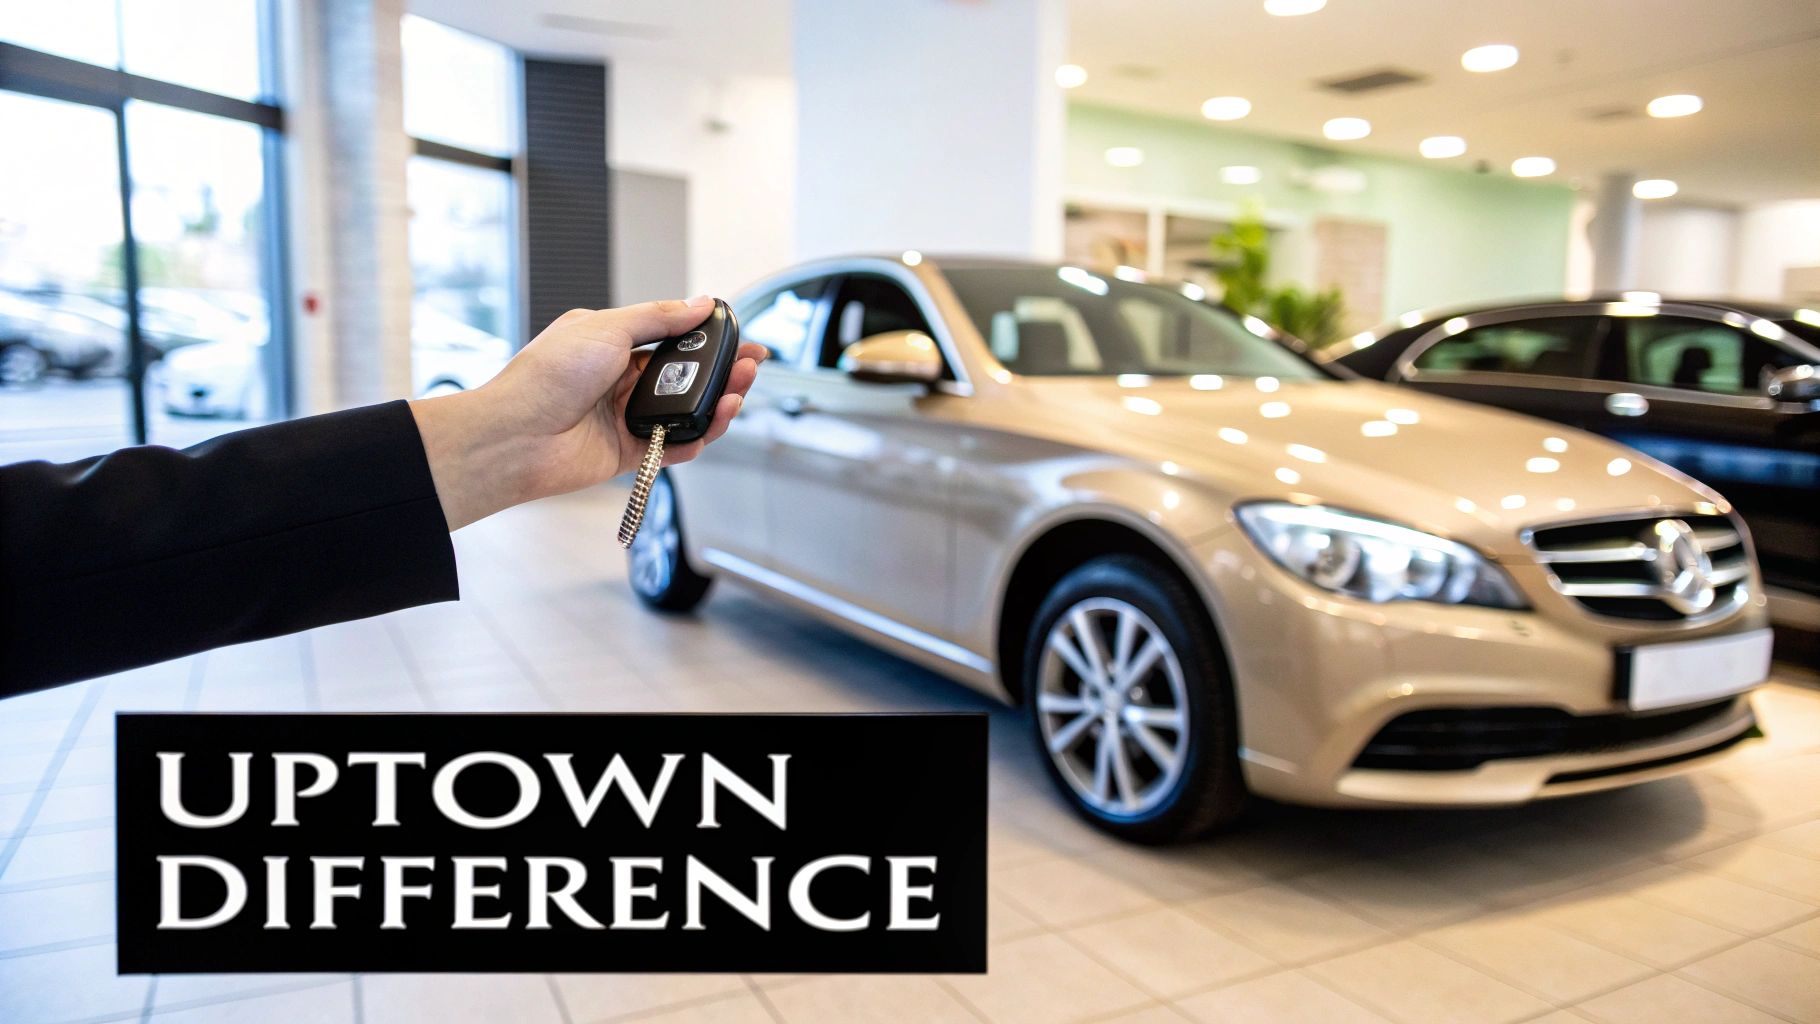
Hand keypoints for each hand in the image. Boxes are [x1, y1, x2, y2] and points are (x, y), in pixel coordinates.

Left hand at [411, 297, 765, 529]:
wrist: (516, 435)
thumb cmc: (545, 377)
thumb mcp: (607, 328)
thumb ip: (659, 318)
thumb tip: (699, 303)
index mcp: (612, 343)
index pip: (672, 338)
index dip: (707, 339)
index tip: (737, 336)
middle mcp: (620, 380)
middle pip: (685, 376)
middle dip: (721, 372)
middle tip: (750, 366)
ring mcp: (624, 416)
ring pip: (684, 412)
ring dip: (714, 404)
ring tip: (736, 395)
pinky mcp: (626, 451)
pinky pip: (672, 446)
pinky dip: (694, 440)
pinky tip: (710, 428)